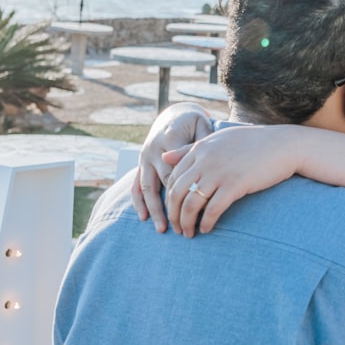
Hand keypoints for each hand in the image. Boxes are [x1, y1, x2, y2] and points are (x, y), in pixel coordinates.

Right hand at [131, 103, 212, 231]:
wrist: (174, 115)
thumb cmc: (194, 124)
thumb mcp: (201, 126)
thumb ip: (203, 143)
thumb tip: (209, 164)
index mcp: (170, 140)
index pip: (179, 172)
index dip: (189, 192)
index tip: (201, 211)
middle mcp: (154, 150)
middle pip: (163, 183)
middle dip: (172, 206)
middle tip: (183, 226)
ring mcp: (144, 158)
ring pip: (147, 188)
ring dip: (154, 210)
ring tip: (163, 229)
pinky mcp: (141, 164)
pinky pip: (136, 186)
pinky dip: (139, 203)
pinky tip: (144, 218)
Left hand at [164, 124, 301, 236]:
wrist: (284, 145)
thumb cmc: (254, 143)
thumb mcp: (219, 141)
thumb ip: (190, 149)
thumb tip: (164, 157)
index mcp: (200, 148)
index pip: (173, 177)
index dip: (170, 198)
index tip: (174, 211)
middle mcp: (205, 159)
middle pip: (176, 192)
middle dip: (173, 214)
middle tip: (177, 228)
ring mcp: (220, 172)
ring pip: (190, 204)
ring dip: (186, 222)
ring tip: (189, 233)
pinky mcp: (235, 185)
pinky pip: (212, 209)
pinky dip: (206, 222)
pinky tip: (207, 229)